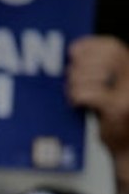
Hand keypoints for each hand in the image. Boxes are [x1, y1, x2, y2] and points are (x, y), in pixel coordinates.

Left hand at [67, 35, 128, 152]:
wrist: (128, 148)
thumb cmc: (118, 119)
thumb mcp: (114, 89)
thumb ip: (103, 72)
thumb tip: (75, 54)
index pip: (114, 46)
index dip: (91, 45)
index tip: (72, 50)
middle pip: (102, 58)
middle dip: (80, 64)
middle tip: (70, 75)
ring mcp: (128, 93)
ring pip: (93, 75)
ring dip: (76, 82)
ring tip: (73, 91)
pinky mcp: (118, 109)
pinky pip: (89, 93)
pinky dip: (77, 96)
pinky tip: (76, 103)